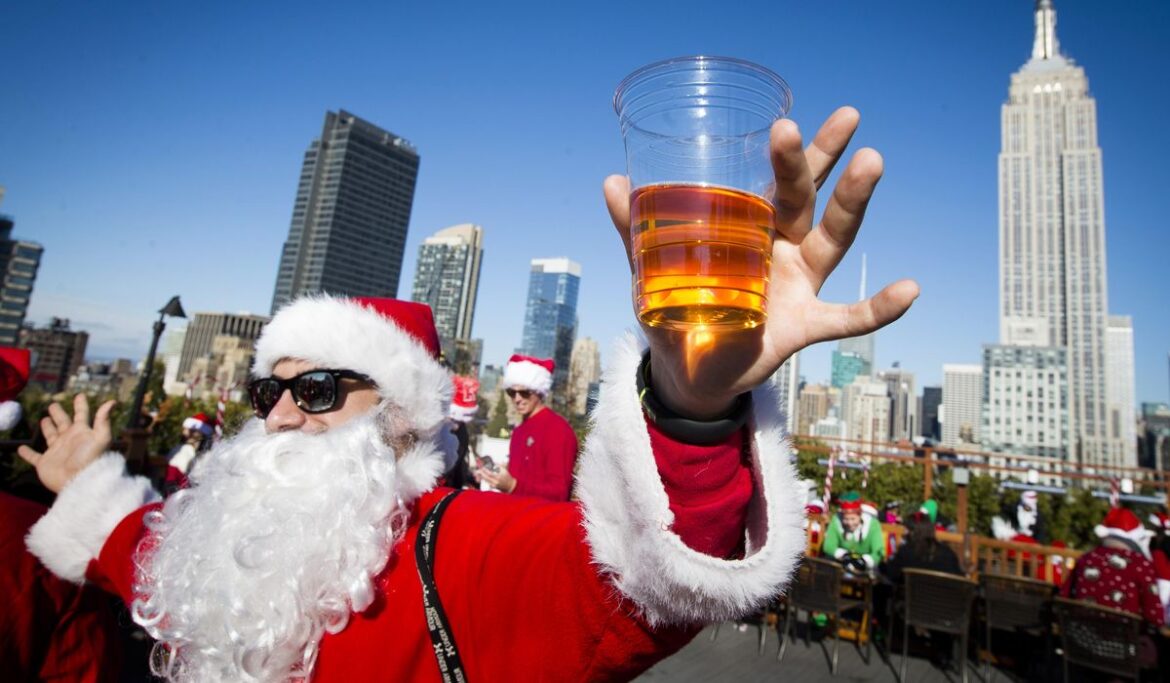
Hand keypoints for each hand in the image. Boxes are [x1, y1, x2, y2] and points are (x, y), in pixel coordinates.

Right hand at [17, 394, 115, 493]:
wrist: (79, 483)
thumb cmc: (91, 459)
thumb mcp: (101, 437)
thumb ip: (104, 419)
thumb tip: (112, 401)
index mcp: (82, 432)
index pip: (82, 414)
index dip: (81, 405)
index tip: (80, 395)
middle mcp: (69, 440)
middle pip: (63, 423)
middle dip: (59, 414)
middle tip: (54, 404)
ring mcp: (57, 451)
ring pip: (50, 436)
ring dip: (47, 428)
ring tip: (44, 419)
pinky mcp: (45, 463)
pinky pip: (33, 457)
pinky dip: (27, 453)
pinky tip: (21, 448)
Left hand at [477, 462, 516, 493]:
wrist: (510, 486)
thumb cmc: (508, 477)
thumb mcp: (504, 470)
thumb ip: (499, 465)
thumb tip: (494, 462)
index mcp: (498, 477)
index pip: (489, 474)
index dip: (485, 470)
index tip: (482, 467)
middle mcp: (495, 482)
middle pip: (486, 478)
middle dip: (481, 473)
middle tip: (478, 470)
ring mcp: (494, 485)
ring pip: (485, 480)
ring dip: (482, 476)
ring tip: (479, 472)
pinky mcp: (493, 487)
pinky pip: (487, 482)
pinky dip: (484, 479)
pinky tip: (483, 476)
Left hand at [605, 107, 918, 417]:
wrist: (692, 369)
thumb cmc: (678, 309)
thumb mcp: (652, 269)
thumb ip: (636, 229)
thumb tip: (611, 182)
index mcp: (752, 227)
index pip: (775, 182)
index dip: (786, 152)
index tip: (789, 119)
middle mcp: (784, 249)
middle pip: (808, 198)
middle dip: (821, 159)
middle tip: (845, 119)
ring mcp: (800, 286)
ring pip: (833, 240)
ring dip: (852, 203)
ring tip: (873, 162)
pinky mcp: (804, 326)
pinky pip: (847, 317)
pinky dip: (878, 307)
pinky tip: (911, 287)